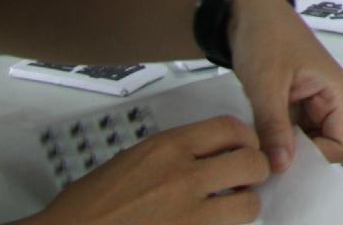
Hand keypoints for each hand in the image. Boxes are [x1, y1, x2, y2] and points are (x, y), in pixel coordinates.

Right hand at [26, 116, 268, 224]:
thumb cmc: (87, 206)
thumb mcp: (131, 161)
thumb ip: (172, 155)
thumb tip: (204, 157)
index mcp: (167, 147)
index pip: (230, 128)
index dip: (245, 138)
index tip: (244, 147)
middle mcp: (183, 175)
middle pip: (251, 162)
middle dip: (255, 171)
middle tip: (245, 180)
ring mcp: (189, 213)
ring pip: (249, 204)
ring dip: (245, 206)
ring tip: (232, 209)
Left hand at [226, 0, 342, 170]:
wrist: (247, 13)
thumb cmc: (265, 39)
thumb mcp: (267, 84)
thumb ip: (274, 127)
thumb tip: (281, 168)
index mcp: (339, 94)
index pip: (342, 147)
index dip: (316, 161)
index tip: (281, 165)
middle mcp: (333, 104)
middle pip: (327, 150)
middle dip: (299, 163)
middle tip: (264, 168)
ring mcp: (314, 107)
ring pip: (308, 147)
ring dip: (285, 155)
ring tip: (257, 159)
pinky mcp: (296, 109)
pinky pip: (293, 138)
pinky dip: (276, 145)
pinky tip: (257, 148)